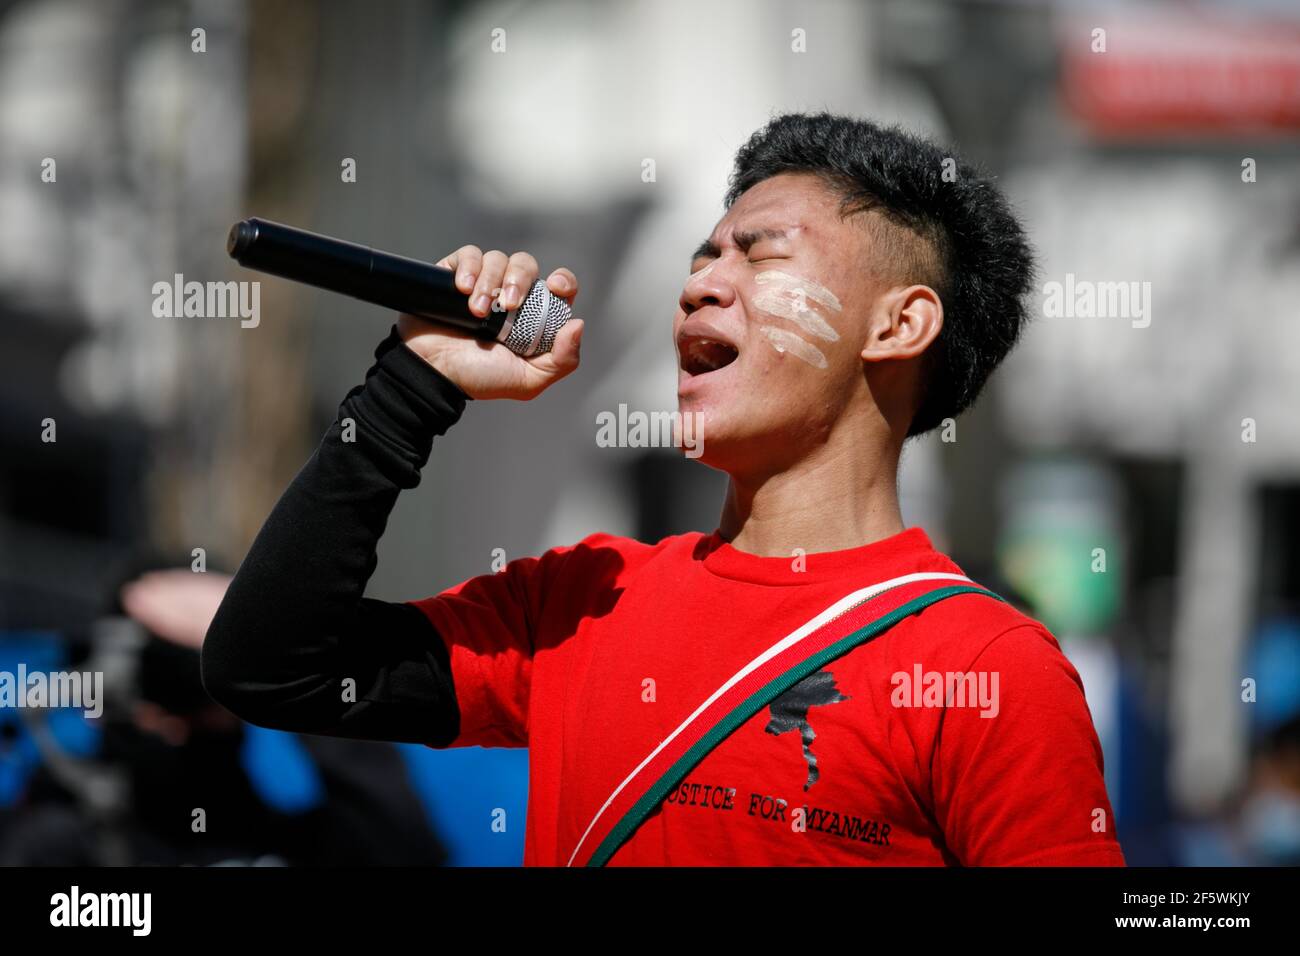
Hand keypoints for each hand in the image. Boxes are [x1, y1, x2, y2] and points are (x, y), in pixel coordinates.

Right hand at [397, 245, 582, 399]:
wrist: (433, 373)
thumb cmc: (479, 378)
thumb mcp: (528, 380)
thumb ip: (562, 360)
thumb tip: (577, 324)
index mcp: (533, 316)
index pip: (559, 287)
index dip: (563, 281)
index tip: (556, 287)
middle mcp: (510, 296)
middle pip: (526, 265)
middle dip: (519, 280)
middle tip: (507, 305)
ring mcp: (483, 283)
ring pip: (497, 259)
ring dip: (489, 283)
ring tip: (475, 311)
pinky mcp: (454, 276)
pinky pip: (468, 255)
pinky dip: (468, 267)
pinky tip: (462, 289)